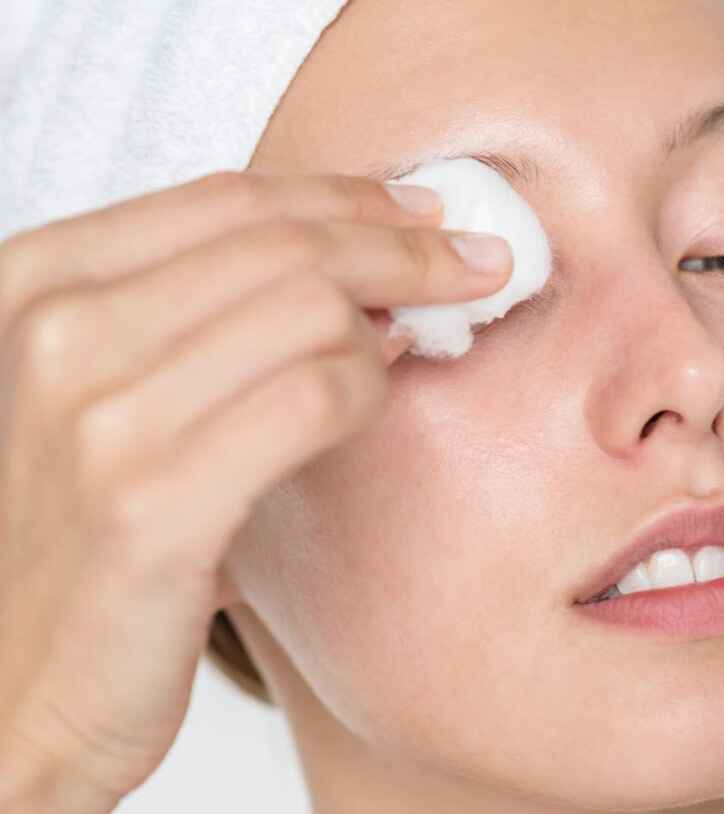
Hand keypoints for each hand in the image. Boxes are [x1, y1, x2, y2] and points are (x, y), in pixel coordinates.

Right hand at [0, 171, 509, 810]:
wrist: (16, 682)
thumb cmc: (80, 534)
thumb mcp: (111, 391)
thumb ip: (206, 317)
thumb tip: (360, 270)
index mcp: (38, 281)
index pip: (231, 198)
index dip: (347, 196)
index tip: (423, 210)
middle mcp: (57, 331)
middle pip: (286, 243)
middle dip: (405, 246)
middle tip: (477, 262)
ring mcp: (99, 417)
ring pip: (313, 309)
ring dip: (392, 321)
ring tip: (420, 344)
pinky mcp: (152, 504)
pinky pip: (316, 397)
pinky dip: (371, 388)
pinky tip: (382, 398)